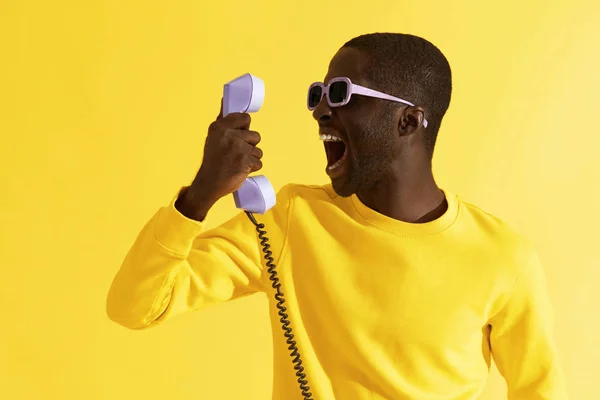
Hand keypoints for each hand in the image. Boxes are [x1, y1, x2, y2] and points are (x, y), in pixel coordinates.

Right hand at [176, 99, 263, 219]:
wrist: (209, 183)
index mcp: (220, 126)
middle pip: (255, 136)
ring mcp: (237, 148)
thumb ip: (223, 119)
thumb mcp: (213, 136)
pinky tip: (240, 170)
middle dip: (249, 146)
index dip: (245, 129)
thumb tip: (226, 98)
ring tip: (238, 163)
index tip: (238, 137)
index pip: (245, 118)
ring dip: (251, 159)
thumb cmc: (213, 159)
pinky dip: (252, 168)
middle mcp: (228, 135)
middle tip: (236, 154)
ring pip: (258, 151)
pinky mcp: (245, 162)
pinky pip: (258, 163)